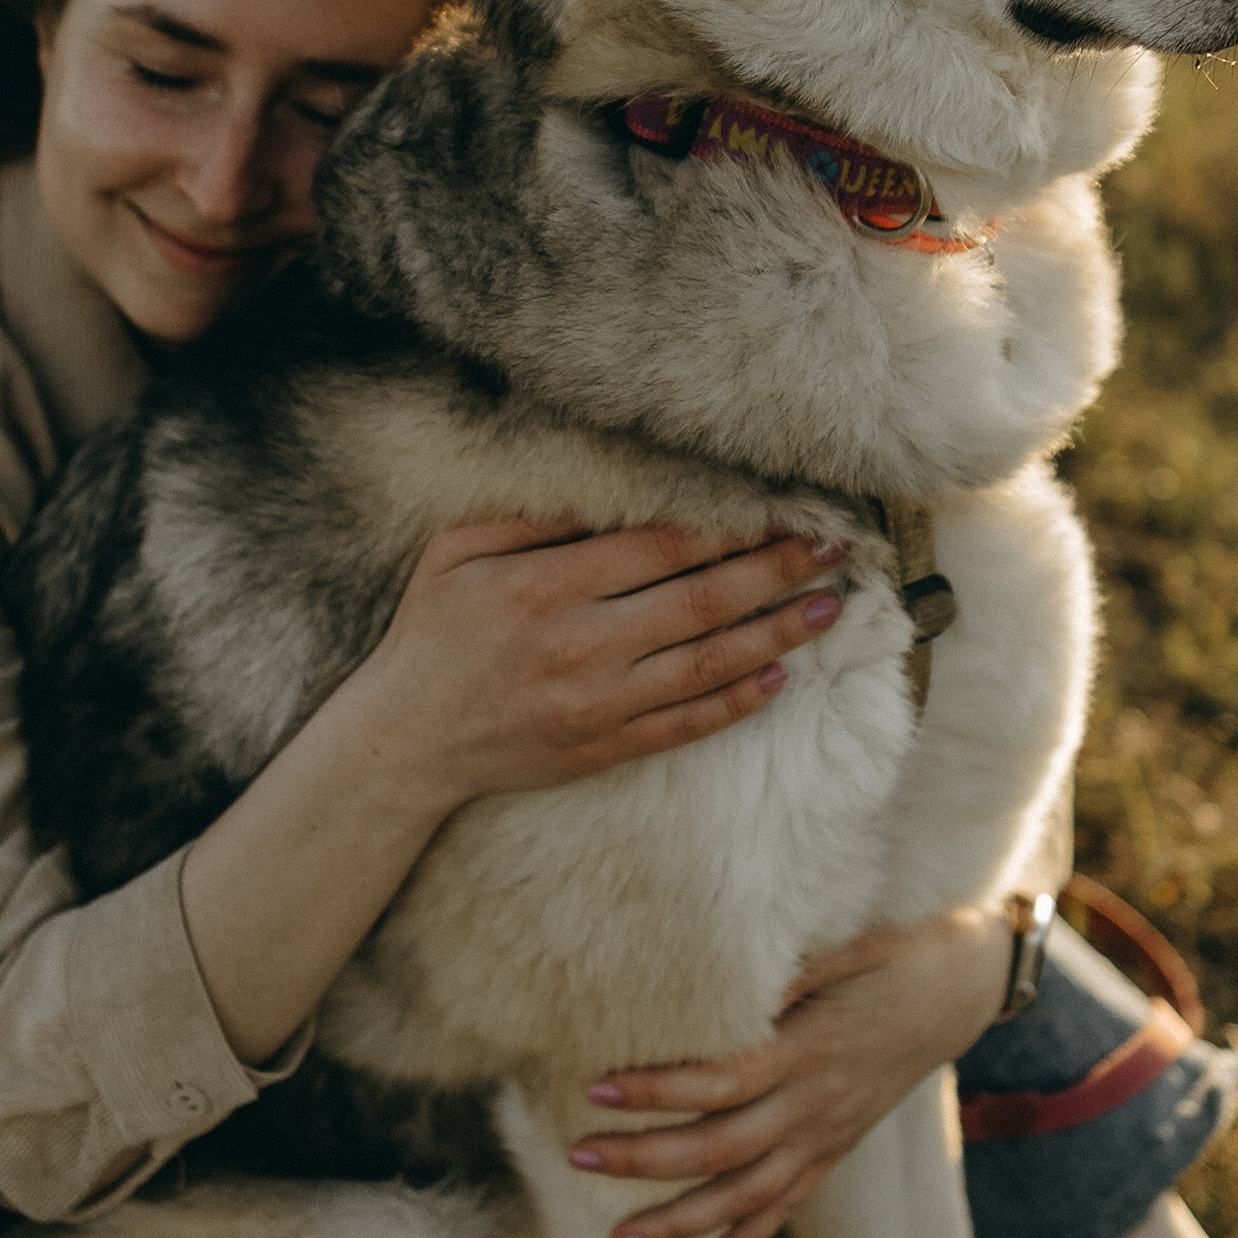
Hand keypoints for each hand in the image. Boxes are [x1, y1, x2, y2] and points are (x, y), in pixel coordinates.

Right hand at [358, 516, 850, 812]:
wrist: (405, 740)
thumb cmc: (431, 634)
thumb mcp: (457, 553)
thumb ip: (530, 519)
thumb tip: (604, 491)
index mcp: (549, 585)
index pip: (662, 547)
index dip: (729, 528)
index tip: (780, 508)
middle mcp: (583, 643)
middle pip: (702, 600)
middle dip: (775, 570)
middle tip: (832, 548)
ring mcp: (599, 702)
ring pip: (707, 664)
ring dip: (774, 634)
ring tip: (826, 608)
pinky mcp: (604, 747)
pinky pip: (685, 724)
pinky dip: (735, 703)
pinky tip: (778, 679)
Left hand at [568, 903, 1017, 1237]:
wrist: (969, 985)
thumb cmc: (902, 949)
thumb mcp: (850, 942)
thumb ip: (787, 966)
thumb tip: (713, 975)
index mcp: (810, 1048)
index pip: (718, 1083)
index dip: (655, 1091)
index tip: (594, 1089)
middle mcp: (817, 1103)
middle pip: (720, 1149)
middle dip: (645, 1161)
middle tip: (577, 1158)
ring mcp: (830, 1132)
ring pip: (749, 1195)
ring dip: (682, 1221)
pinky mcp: (839, 1145)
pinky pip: (790, 1202)